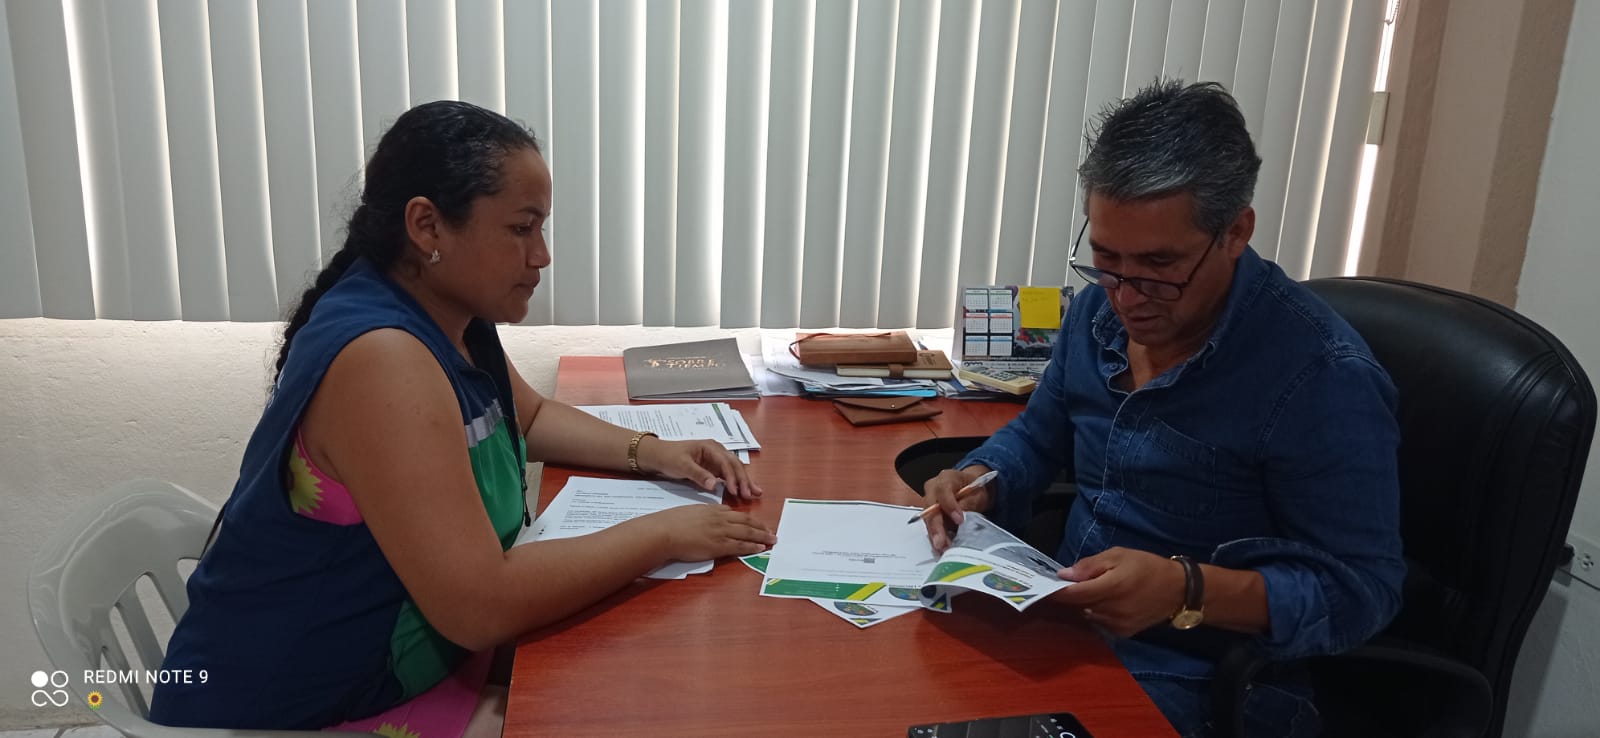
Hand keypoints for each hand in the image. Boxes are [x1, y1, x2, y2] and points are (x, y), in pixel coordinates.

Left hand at [635, 437, 762, 499]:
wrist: (657, 456)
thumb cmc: (669, 457)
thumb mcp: (682, 465)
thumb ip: (698, 474)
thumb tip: (714, 485)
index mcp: (710, 447)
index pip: (726, 462)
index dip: (732, 477)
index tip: (736, 490)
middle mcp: (716, 451)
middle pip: (735, 465)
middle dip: (744, 480)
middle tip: (750, 494)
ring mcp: (716, 459)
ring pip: (734, 470)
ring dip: (745, 481)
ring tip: (755, 493)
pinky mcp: (713, 468)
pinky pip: (728, 475)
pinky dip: (737, 483)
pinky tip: (745, 491)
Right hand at [640, 504, 775, 561]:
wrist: (665, 532)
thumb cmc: (672, 523)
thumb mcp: (690, 512)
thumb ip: (702, 515)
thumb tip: (706, 519)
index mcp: (712, 509)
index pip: (735, 513)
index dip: (748, 519)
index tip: (755, 522)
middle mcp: (720, 518)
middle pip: (746, 521)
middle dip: (760, 526)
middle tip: (770, 530)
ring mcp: (721, 531)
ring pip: (747, 532)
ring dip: (762, 536)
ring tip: (772, 539)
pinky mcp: (719, 545)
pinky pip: (740, 545)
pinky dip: (752, 546)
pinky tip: (760, 548)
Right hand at [921, 466, 994, 552]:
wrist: (972, 489)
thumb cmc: (975, 489)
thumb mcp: (978, 493)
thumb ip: (969, 503)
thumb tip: (961, 517)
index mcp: (946, 479)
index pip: (943, 491)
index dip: (950, 506)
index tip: (959, 520)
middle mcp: (933, 489)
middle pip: (930, 508)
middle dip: (936, 527)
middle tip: (941, 543)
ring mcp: (929, 502)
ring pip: (928, 520)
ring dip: (936, 535)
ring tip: (943, 549)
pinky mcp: (930, 514)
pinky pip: (931, 526)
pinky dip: (937, 537)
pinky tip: (943, 547)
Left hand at [1053, 547, 1187, 637]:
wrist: (1177, 590)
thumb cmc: (1147, 566)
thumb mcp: (1118, 555)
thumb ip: (1090, 566)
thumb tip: (1064, 575)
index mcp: (1110, 588)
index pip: (1073, 594)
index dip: (1056, 591)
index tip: (1043, 586)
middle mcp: (1111, 610)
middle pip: (1079, 605)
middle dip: (1071, 596)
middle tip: (1069, 584)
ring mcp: (1117, 624)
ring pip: (1088, 615)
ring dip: (1085, 605)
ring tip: (1094, 591)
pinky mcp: (1123, 633)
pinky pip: (1101, 623)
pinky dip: (1098, 613)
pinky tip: (1108, 603)